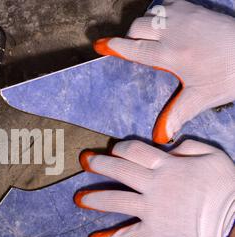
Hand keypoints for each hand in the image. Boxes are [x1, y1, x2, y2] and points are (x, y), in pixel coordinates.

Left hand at [74, 140, 234, 236]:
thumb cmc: (226, 187)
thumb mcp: (212, 156)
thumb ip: (187, 147)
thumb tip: (168, 147)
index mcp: (167, 165)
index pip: (135, 151)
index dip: (121, 148)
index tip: (113, 149)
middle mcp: (154, 184)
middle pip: (120, 171)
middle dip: (99, 164)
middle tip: (84, 161)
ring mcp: (152, 208)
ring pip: (117, 201)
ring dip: (95, 199)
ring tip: (78, 199)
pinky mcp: (155, 230)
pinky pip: (130, 236)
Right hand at [94, 0, 234, 143]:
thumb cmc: (229, 75)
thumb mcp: (201, 97)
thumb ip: (176, 114)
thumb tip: (161, 136)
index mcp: (170, 54)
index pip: (134, 48)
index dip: (115, 46)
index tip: (101, 44)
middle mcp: (173, 32)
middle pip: (137, 27)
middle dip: (131, 37)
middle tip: (136, 49)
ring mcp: (184, 17)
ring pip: (149, 14)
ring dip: (145, 24)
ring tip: (151, 37)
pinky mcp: (194, 8)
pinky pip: (165, 5)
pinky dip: (160, 13)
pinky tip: (167, 25)